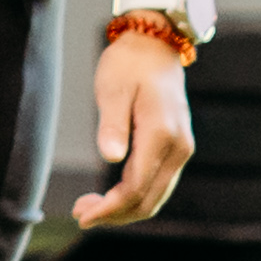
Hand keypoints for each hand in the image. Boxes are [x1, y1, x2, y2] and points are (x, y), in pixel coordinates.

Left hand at [68, 25, 193, 227]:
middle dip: (114, 214)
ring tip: (89, 206)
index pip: (136, 188)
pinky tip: (110, 195)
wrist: (156, 45)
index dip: (109, 209)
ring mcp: (181, 149)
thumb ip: (113, 124)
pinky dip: (134, 196)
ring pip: (155, 196)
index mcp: (161, 134)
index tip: (82, 215)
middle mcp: (178, 147)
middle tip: (80, 213)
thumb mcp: (113, 89)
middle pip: (148, 200)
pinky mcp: (177, 148)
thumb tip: (111, 157)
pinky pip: (157, 184)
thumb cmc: (129, 64)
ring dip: (124, 209)